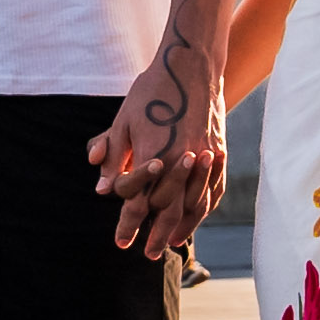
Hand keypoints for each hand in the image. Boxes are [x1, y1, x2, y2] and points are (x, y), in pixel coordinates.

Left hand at [89, 43, 225, 266]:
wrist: (191, 66)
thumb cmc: (152, 92)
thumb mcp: (124, 120)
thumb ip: (113, 155)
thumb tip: (101, 189)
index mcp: (152, 153)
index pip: (138, 200)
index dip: (128, 224)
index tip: (121, 242)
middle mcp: (179, 160)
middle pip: (167, 209)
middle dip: (155, 235)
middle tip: (147, 254)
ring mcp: (203, 156)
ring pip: (194, 204)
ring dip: (181, 228)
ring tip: (171, 245)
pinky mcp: (218, 150)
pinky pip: (212, 189)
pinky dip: (204, 209)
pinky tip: (195, 218)